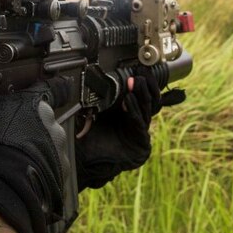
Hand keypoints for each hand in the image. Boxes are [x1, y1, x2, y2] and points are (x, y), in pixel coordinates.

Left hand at [76, 65, 184, 189]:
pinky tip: (128, 100)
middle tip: (141, 72)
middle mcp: (136, 124)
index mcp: (128, 115)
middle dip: (146, 85)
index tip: (140, 69)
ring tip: (136, 81)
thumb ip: (102, 98)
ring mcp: (140, 135)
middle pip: (148, 101)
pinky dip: (133, 111)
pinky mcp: (142, 146)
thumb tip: (99, 77)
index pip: (141, 96)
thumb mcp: (94, 113)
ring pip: (145, 110)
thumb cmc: (88, 141)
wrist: (84, 163)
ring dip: (141, 94)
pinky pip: (139, 124)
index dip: (143, 82)